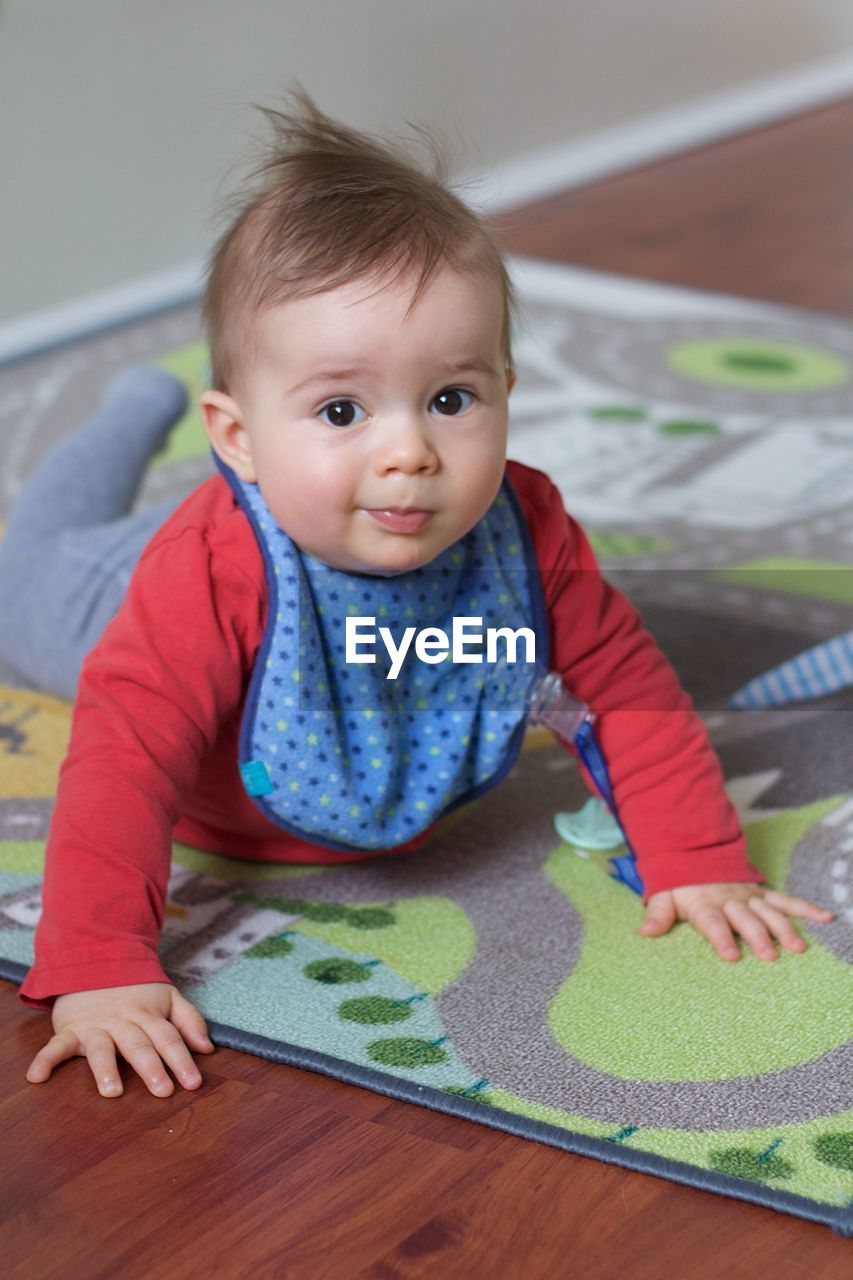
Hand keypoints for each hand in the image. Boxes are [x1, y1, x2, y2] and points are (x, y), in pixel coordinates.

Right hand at [26, 982, 214, 1097]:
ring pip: (102, 1047)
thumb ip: (189, 1021)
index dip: (182, 1059)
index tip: (194, 1082)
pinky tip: (37, 1077)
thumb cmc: (136, 988)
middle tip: (163, 1091)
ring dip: (106, 1069)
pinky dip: (45, 1060)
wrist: (96, 959)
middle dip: (151, 1068)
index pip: (169, 1038)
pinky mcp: (70, 1029)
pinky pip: (56, 1045)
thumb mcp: (168, 996)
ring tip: (112, 1091)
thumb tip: (208, 1048)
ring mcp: (95, 1025)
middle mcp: (123, 1021)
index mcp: (148, 1014)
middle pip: (139, 1045)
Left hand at [639, 883, 834, 960]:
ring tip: (798, 947)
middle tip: (770, 956)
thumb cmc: (680, 885)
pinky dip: (805, 908)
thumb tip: (644, 932)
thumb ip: (658, 914)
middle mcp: (730, 901)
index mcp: (705, 904)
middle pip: (745, 919)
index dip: (721, 938)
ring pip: (768, 912)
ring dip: (783, 928)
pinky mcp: (762, 894)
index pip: (713, 923)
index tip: (730, 955)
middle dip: (757, 936)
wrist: (695, 853)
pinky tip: (825, 917)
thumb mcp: (664, 896)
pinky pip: (786, 900)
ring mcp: (749, 897)